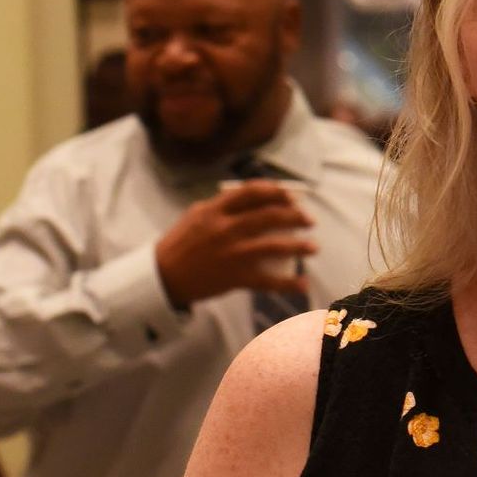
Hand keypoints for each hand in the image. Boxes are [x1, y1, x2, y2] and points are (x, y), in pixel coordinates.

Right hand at [155, 180, 316, 307]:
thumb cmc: (180, 243)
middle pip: (270, 216)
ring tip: (313, 247)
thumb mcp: (196, 215)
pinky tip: (303, 285)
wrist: (163, 276)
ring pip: (275, 246)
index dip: (277, 192)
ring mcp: (232, 253)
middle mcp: (226, 228)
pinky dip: (288, 283)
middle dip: (296, 216)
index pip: (253, 192)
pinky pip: (267, 280)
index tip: (291, 196)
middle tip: (309, 220)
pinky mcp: (235, 277)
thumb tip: (251, 196)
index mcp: (215, 210)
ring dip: (299, 246)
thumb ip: (221, 205)